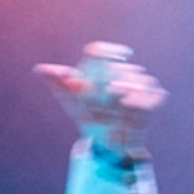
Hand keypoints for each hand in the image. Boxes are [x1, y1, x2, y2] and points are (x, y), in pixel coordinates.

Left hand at [36, 42, 164, 160]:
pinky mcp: (151, 100)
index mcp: (97, 71)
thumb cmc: (89, 117)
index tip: (115, 55)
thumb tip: (40, 69)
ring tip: (121, 102)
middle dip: (114, 78)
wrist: (106, 142)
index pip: (99, 51)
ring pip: (138, 79)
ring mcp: (137, 86)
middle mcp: (118, 74)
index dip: (106, 51)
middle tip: (108, 91)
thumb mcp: (72, 104)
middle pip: (118, 68)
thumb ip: (59, 85)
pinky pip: (153, 94)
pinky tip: (133, 106)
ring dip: (129, 87)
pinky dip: (143, 99)